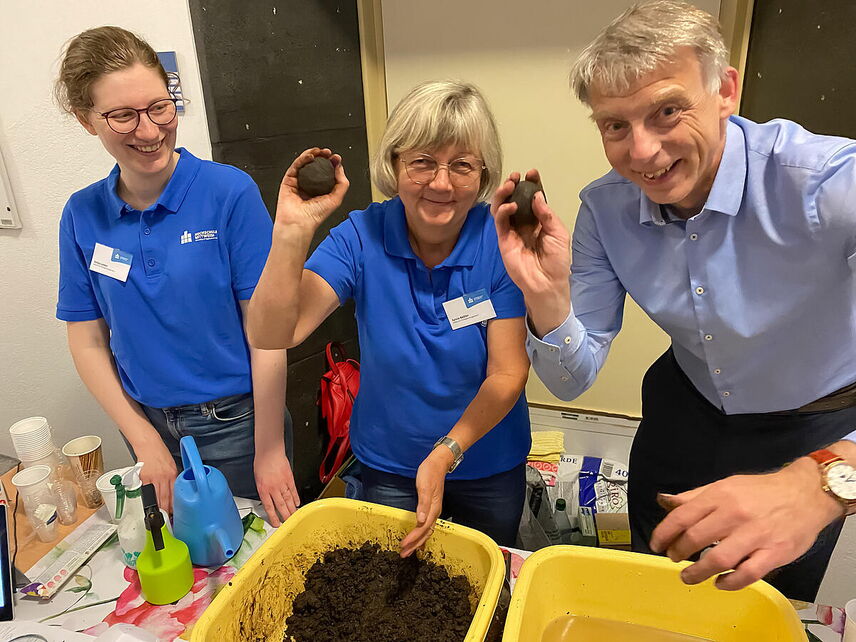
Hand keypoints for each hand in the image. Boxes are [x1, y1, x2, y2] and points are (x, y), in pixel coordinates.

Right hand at [134, 439, 178, 513]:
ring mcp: (152, 477)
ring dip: (156, 507)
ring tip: (158, 514)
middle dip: (165, 510)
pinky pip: (145, 491)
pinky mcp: (142, 478)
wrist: (149, 445)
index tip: (174, 512)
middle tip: (166, 518)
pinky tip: (149, 504)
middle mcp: (163, 476)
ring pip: (155, 497)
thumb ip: (173, 478)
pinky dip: (148, 498)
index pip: (174, 493)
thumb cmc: (160, 454)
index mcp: (172, 473)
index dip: (174, 505)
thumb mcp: (172, 465)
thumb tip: (173, 491)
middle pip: (164, 498)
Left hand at [254, 448, 299, 526]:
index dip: (273, 517)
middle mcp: (273, 488)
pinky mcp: (289, 478)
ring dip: (291, 509)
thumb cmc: (262, 462)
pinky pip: (293, 490)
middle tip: (288, 523)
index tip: (276, 523)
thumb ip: (264, 490)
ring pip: (288, 500)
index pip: (269, 508)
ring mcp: (282, 484)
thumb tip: (268, 498)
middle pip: (281, 506)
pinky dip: (296, 497)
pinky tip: (297, 503)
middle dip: (285, 516)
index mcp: (263, 489)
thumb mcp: (258, 479)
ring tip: (294, 516)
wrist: (269, 452)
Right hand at [275, 147, 349, 231]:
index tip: (336, 158)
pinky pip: (296, 166)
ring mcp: (299, 182)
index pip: (326, 172)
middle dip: (322, 157)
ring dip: (312, 154)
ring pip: (305, 163)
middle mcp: (309, 185)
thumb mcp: (336, 198)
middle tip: (328, 153)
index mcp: (321, 189)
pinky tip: (310, 156)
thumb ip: (342, 183)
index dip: (331, 163)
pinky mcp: (288, 180)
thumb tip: (339, 166)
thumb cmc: (316, 216)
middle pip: (315, 166)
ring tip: (320, 152)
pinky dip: (302, 158)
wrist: (300, 223)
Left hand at [400, 447, 452, 556]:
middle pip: (425, 533)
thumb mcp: (425, 486)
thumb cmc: (430, 473)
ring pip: (426, 531)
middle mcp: (435, 512)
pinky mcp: (431, 508)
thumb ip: (423, 503)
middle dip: (415, 545)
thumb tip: (420, 520)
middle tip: (403, 554)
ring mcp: (434, 511)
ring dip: (417, 542)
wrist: (438, 464)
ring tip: (408, 551)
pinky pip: (426, 526)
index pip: (422, 528)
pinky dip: (421, 535)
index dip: (413, 538)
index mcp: (433, 508)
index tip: (403, 545)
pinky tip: (417, 540)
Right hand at [491, 170, 570, 335]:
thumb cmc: (557, 261)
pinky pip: (499, 222)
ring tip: (509, 185)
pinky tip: (510, 206)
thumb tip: (536, 196)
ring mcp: (512, 231)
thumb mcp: (559, 233)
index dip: (531, 185)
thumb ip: (547, 214)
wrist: (547, 283)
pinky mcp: (503, 240)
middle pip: (514, 199)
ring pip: (502, 207)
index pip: (532, 198)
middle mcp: (523, 223)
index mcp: (538, 220)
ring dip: (504, 194)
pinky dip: (503, 211)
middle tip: (516, 177)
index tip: (531, 173)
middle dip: (514, 186)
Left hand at [649, 458, 844, 590]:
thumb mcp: (725, 485)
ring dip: (698, 572)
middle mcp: (735, 514)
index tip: (656, 544)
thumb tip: (664, 501)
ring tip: (688, 576)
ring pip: (719, 559)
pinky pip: (748, 574)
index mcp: (720, 496)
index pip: (682, 516)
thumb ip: (694, 497)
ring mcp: (756, 535)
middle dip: (678, 552)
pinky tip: (720, 583)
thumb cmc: (761, 491)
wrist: (805, 494)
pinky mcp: (774, 553)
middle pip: (696, 538)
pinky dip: (730, 583)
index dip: (664, 533)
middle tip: (673, 559)